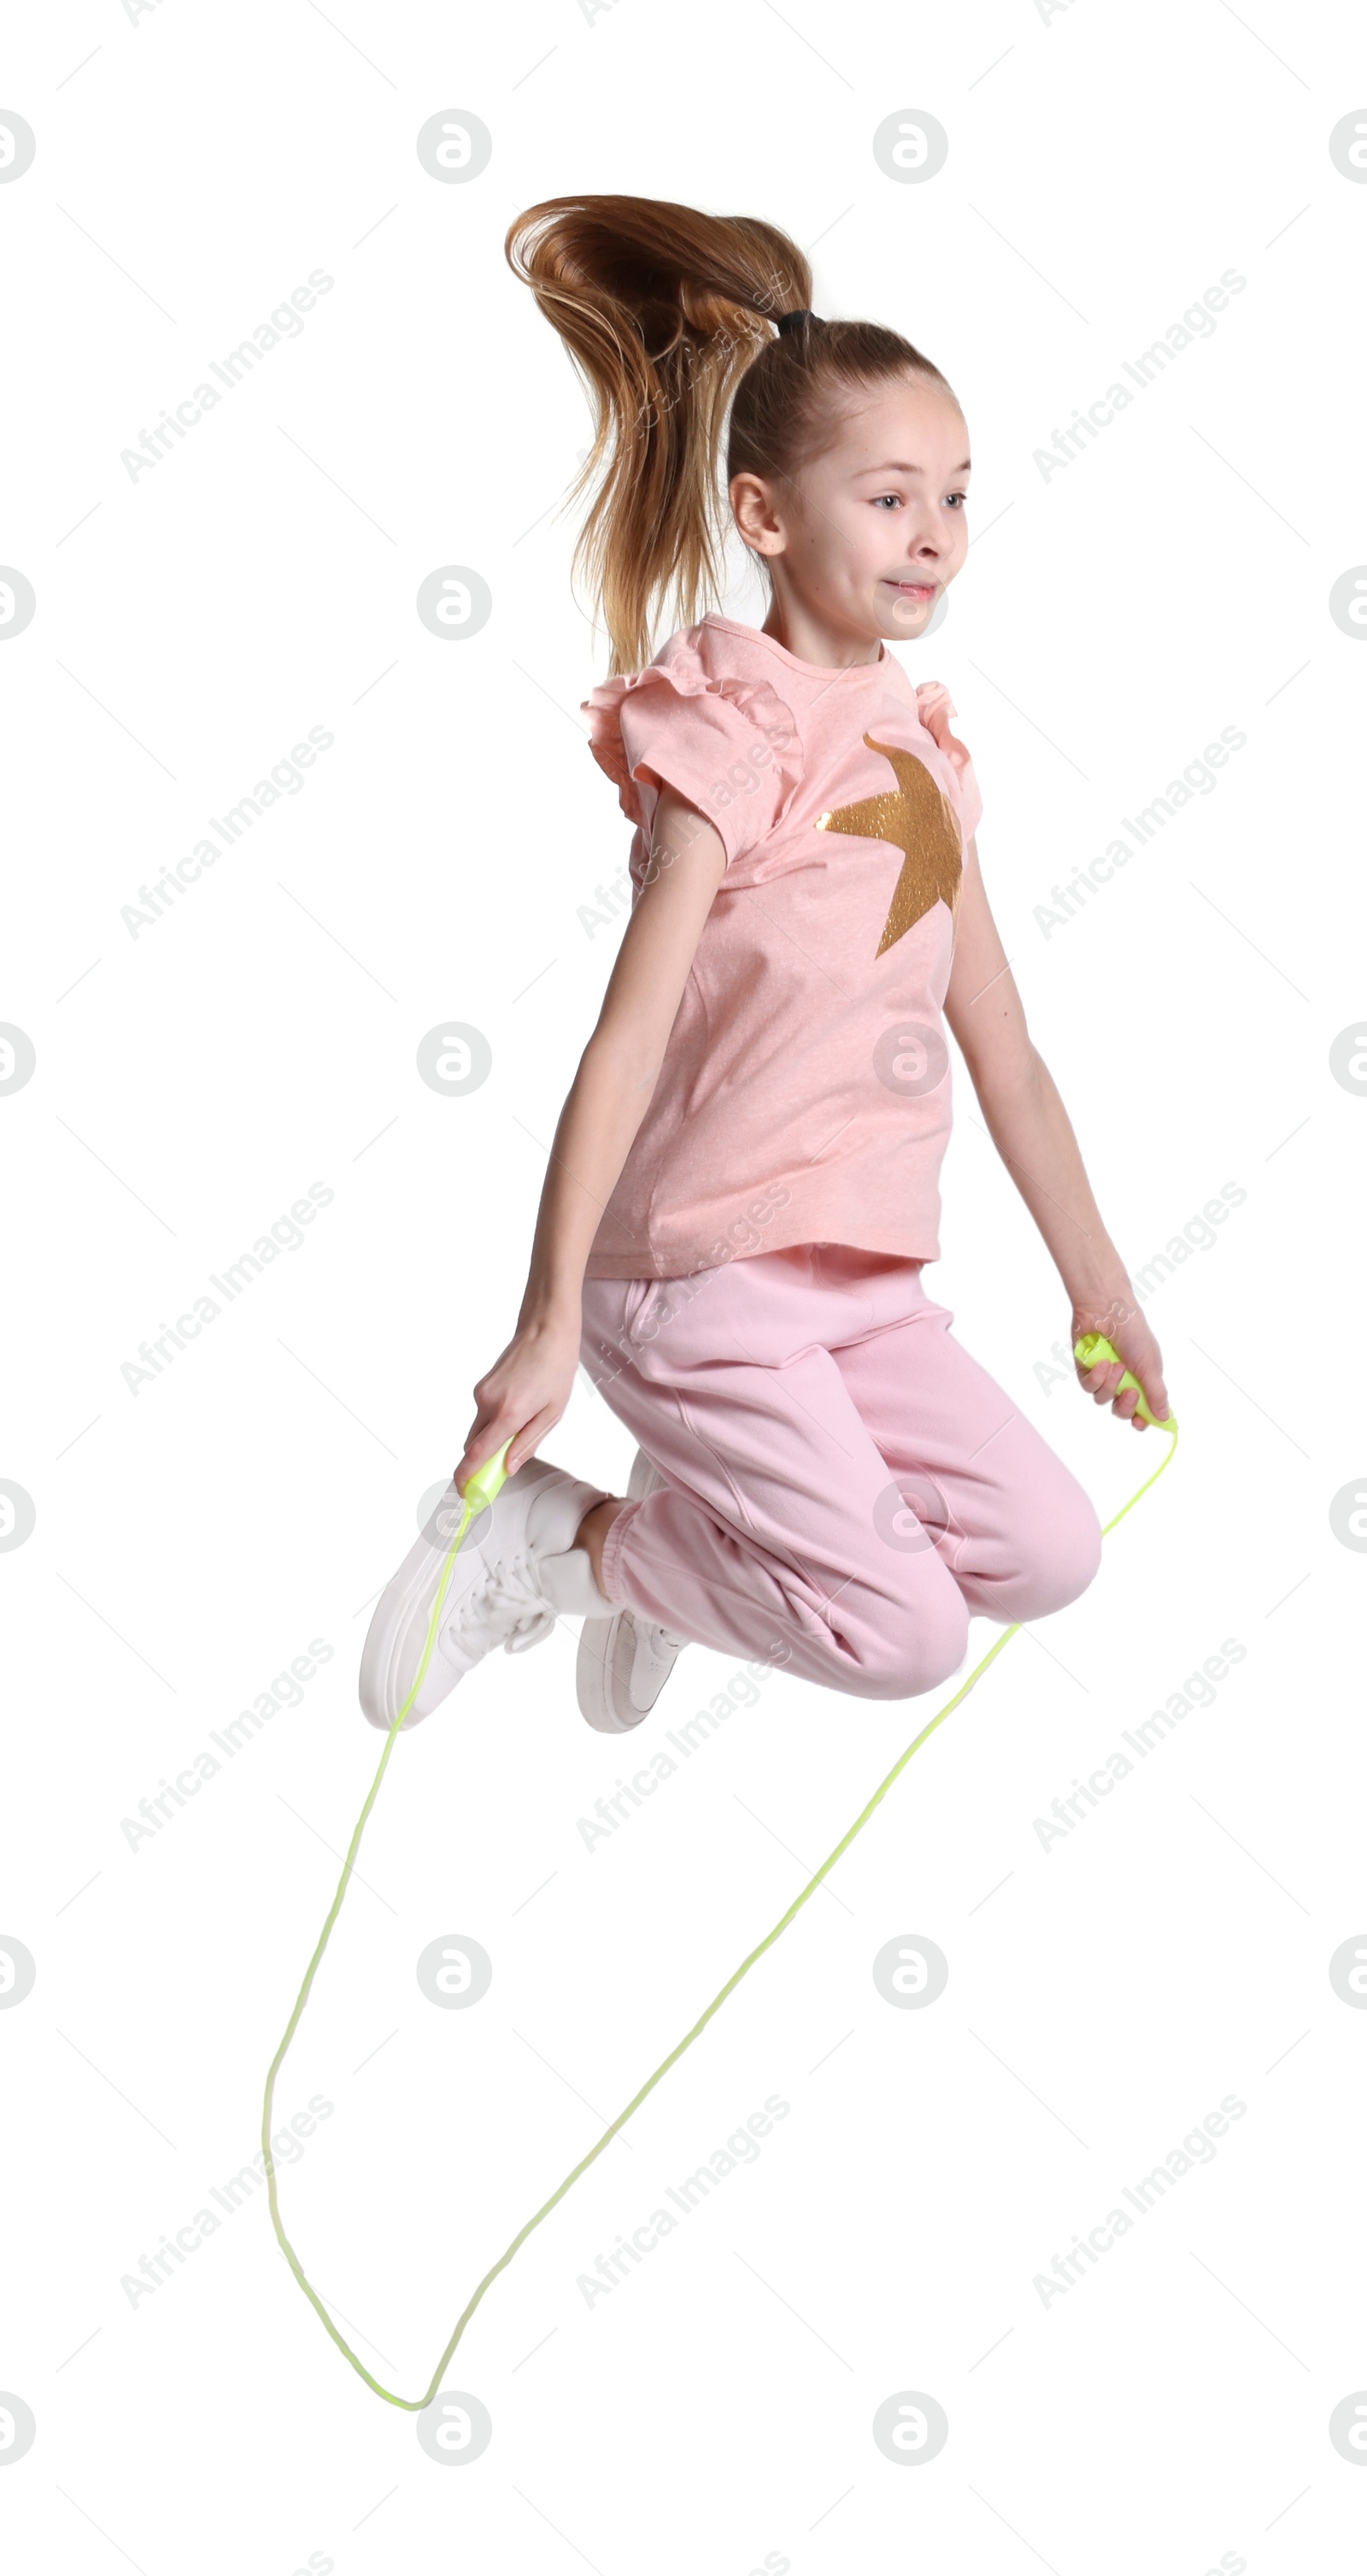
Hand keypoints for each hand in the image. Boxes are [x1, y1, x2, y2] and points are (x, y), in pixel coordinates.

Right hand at [453, 1306, 582, 1491]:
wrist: (545, 1330)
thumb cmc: (556, 1370)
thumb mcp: (553, 1413)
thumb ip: (529, 1443)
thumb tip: (508, 1469)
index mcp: (509, 1414)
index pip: (477, 1454)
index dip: (467, 1478)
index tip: (464, 1494)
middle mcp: (489, 1404)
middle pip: (472, 1446)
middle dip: (480, 1463)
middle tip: (499, 1471)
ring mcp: (481, 1394)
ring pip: (478, 1431)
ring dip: (490, 1441)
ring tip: (522, 1428)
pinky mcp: (481, 1387)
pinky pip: (482, 1415)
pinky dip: (493, 1423)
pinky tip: (517, 1410)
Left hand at [1072, 1287, 1170, 1430]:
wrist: (1108, 1309)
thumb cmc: (1133, 1333)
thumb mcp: (1150, 1365)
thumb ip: (1156, 1393)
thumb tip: (1164, 1418)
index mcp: (1143, 1379)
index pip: (1143, 1408)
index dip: (1142, 1419)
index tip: (1141, 1423)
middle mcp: (1124, 1379)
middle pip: (1121, 1410)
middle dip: (1125, 1406)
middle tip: (1130, 1393)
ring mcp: (1104, 1375)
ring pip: (1103, 1399)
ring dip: (1110, 1385)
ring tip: (1116, 1365)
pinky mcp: (1085, 1369)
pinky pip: (1088, 1386)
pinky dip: (1095, 1377)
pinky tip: (1101, 1363)